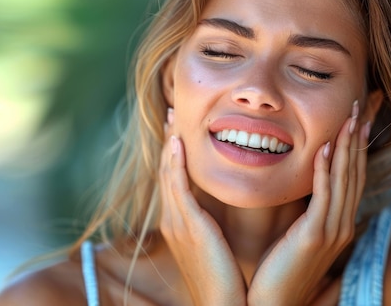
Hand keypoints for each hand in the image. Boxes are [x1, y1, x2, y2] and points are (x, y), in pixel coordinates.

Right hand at [159, 108, 246, 305]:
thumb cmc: (224, 279)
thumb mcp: (213, 245)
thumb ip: (210, 223)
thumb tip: (216, 208)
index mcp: (179, 223)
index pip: (173, 178)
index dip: (173, 151)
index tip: (179, 127)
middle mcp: (173, 219)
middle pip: (166, 170)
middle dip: (168, 140)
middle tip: (171, 112)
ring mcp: (177, 222)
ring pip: (169, 173)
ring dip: (170, 143)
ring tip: (173, 116)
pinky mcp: (187, 227)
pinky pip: (178, 188)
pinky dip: (175, 164)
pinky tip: (178, 143)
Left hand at [248, 101, 371, 304]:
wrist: (270, 304)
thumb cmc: (278, 271)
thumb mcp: (297, 238)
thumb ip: (306, 215)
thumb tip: (304, 194)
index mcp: (337, 224)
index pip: (351, 178)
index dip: (355, 147)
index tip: (355, 119)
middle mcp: (341, 226)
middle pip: (354, 173)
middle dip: (357, 138)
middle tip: (359, 107)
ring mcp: (331, 231)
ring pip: (344, 180)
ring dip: (347, 146)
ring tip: (349, 117)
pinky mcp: (314, 236)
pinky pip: (324, 197)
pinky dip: (327, 171)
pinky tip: (326, 148)